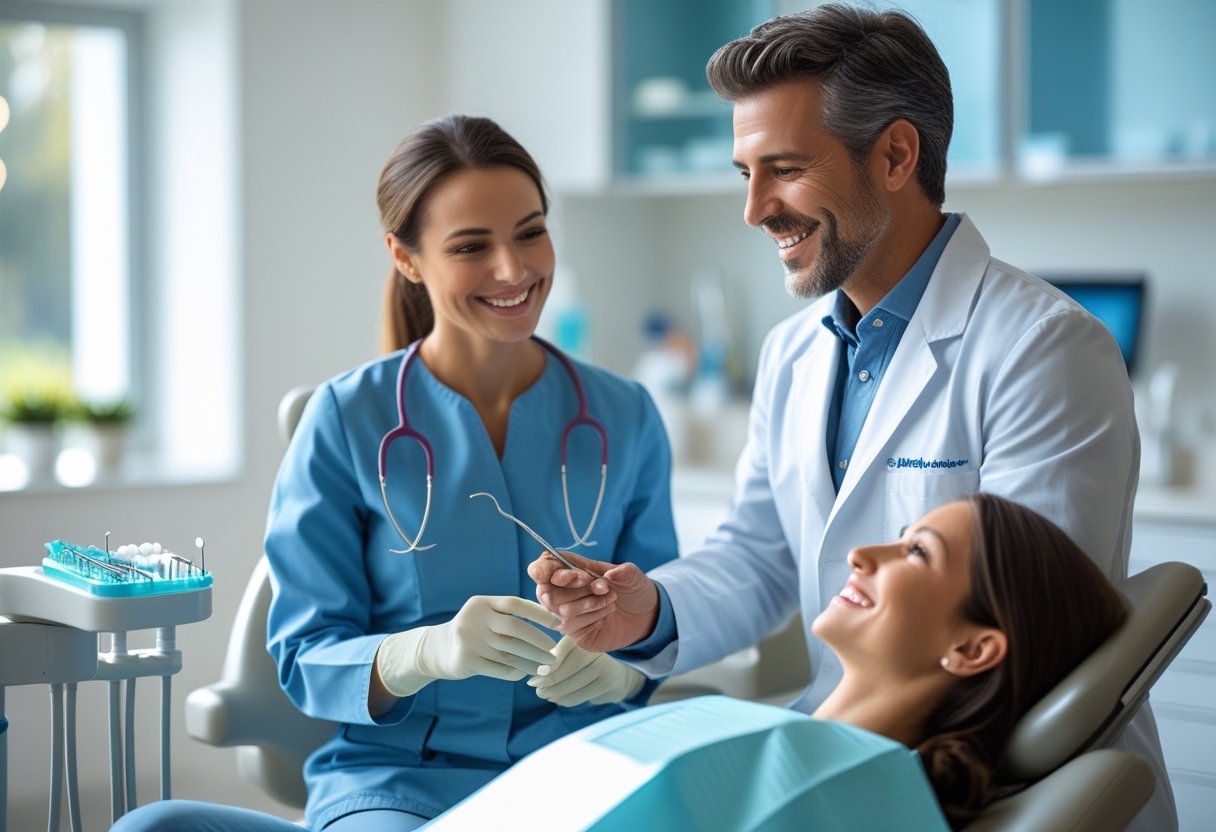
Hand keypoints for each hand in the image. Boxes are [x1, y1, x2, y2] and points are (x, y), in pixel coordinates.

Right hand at [376, 595, 558, 696]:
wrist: (435, 650)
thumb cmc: (473, 631)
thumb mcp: (485, 616)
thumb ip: (509, 617)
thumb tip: (550, 622)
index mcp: (482, 603)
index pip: (515, 604)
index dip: (539, 613)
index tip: (558, 623)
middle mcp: (474, 618)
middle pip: (516, 629)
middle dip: (539, 642)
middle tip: (554, 652)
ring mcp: (468, 640)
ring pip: (510, 652)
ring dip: (533, 661)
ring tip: (546, 666)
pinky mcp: (466, 661)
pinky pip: (500, 668)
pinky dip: (517, 672)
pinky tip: (526, 673)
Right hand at [527, 550, 659, 652]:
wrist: (644, 615)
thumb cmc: (631, 589)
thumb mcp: (633, 575)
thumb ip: (624, 572)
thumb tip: (612, 575)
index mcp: (569, 569)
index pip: (541, 569)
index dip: (544, 570)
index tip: (572, 575)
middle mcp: (562, 591)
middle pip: (545, 592)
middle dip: (572, 589)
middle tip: (600, 585)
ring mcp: (566, 613)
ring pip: (561, 610)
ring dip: (589, 602)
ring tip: (610, 596)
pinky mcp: (574, 631)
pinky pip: (572, 626)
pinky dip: (593, 615)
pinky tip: (606, 610)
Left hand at [528, 635, 644, 706]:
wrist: (616, 677)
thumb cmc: (584, 664)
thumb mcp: (571, 655)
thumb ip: (555, 659)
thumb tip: (536, 675)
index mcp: (582, 637)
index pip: (563, 649)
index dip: (550, 663)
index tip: (537, 675)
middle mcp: (595, 648)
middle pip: (567, 669)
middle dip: (549, 682)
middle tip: (536, 688)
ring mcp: (603, 665)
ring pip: (572, 685)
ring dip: (554, 693)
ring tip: (544, 694)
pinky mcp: (607, 682)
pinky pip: (579, 695)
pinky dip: (564, 700)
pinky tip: (558, 698)